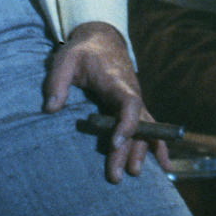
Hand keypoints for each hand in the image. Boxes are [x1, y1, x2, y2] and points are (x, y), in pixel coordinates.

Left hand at [43, 21, 171, 181]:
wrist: (102, 39)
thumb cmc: (83, 51)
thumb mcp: (66, 60)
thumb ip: (57, 82)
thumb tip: (50, 109)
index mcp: (118, 82)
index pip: (130, 105)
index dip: (126, 124)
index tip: (115, 143)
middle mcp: (132, 95)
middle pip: (137, 126)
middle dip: (127, 151)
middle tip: (115, 175)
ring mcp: (135, 103)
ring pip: (145, 131)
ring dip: (140, 153)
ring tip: (132, 175)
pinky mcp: (133, 109)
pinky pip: (149, 129)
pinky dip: (158, 147)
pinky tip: (165, 168)